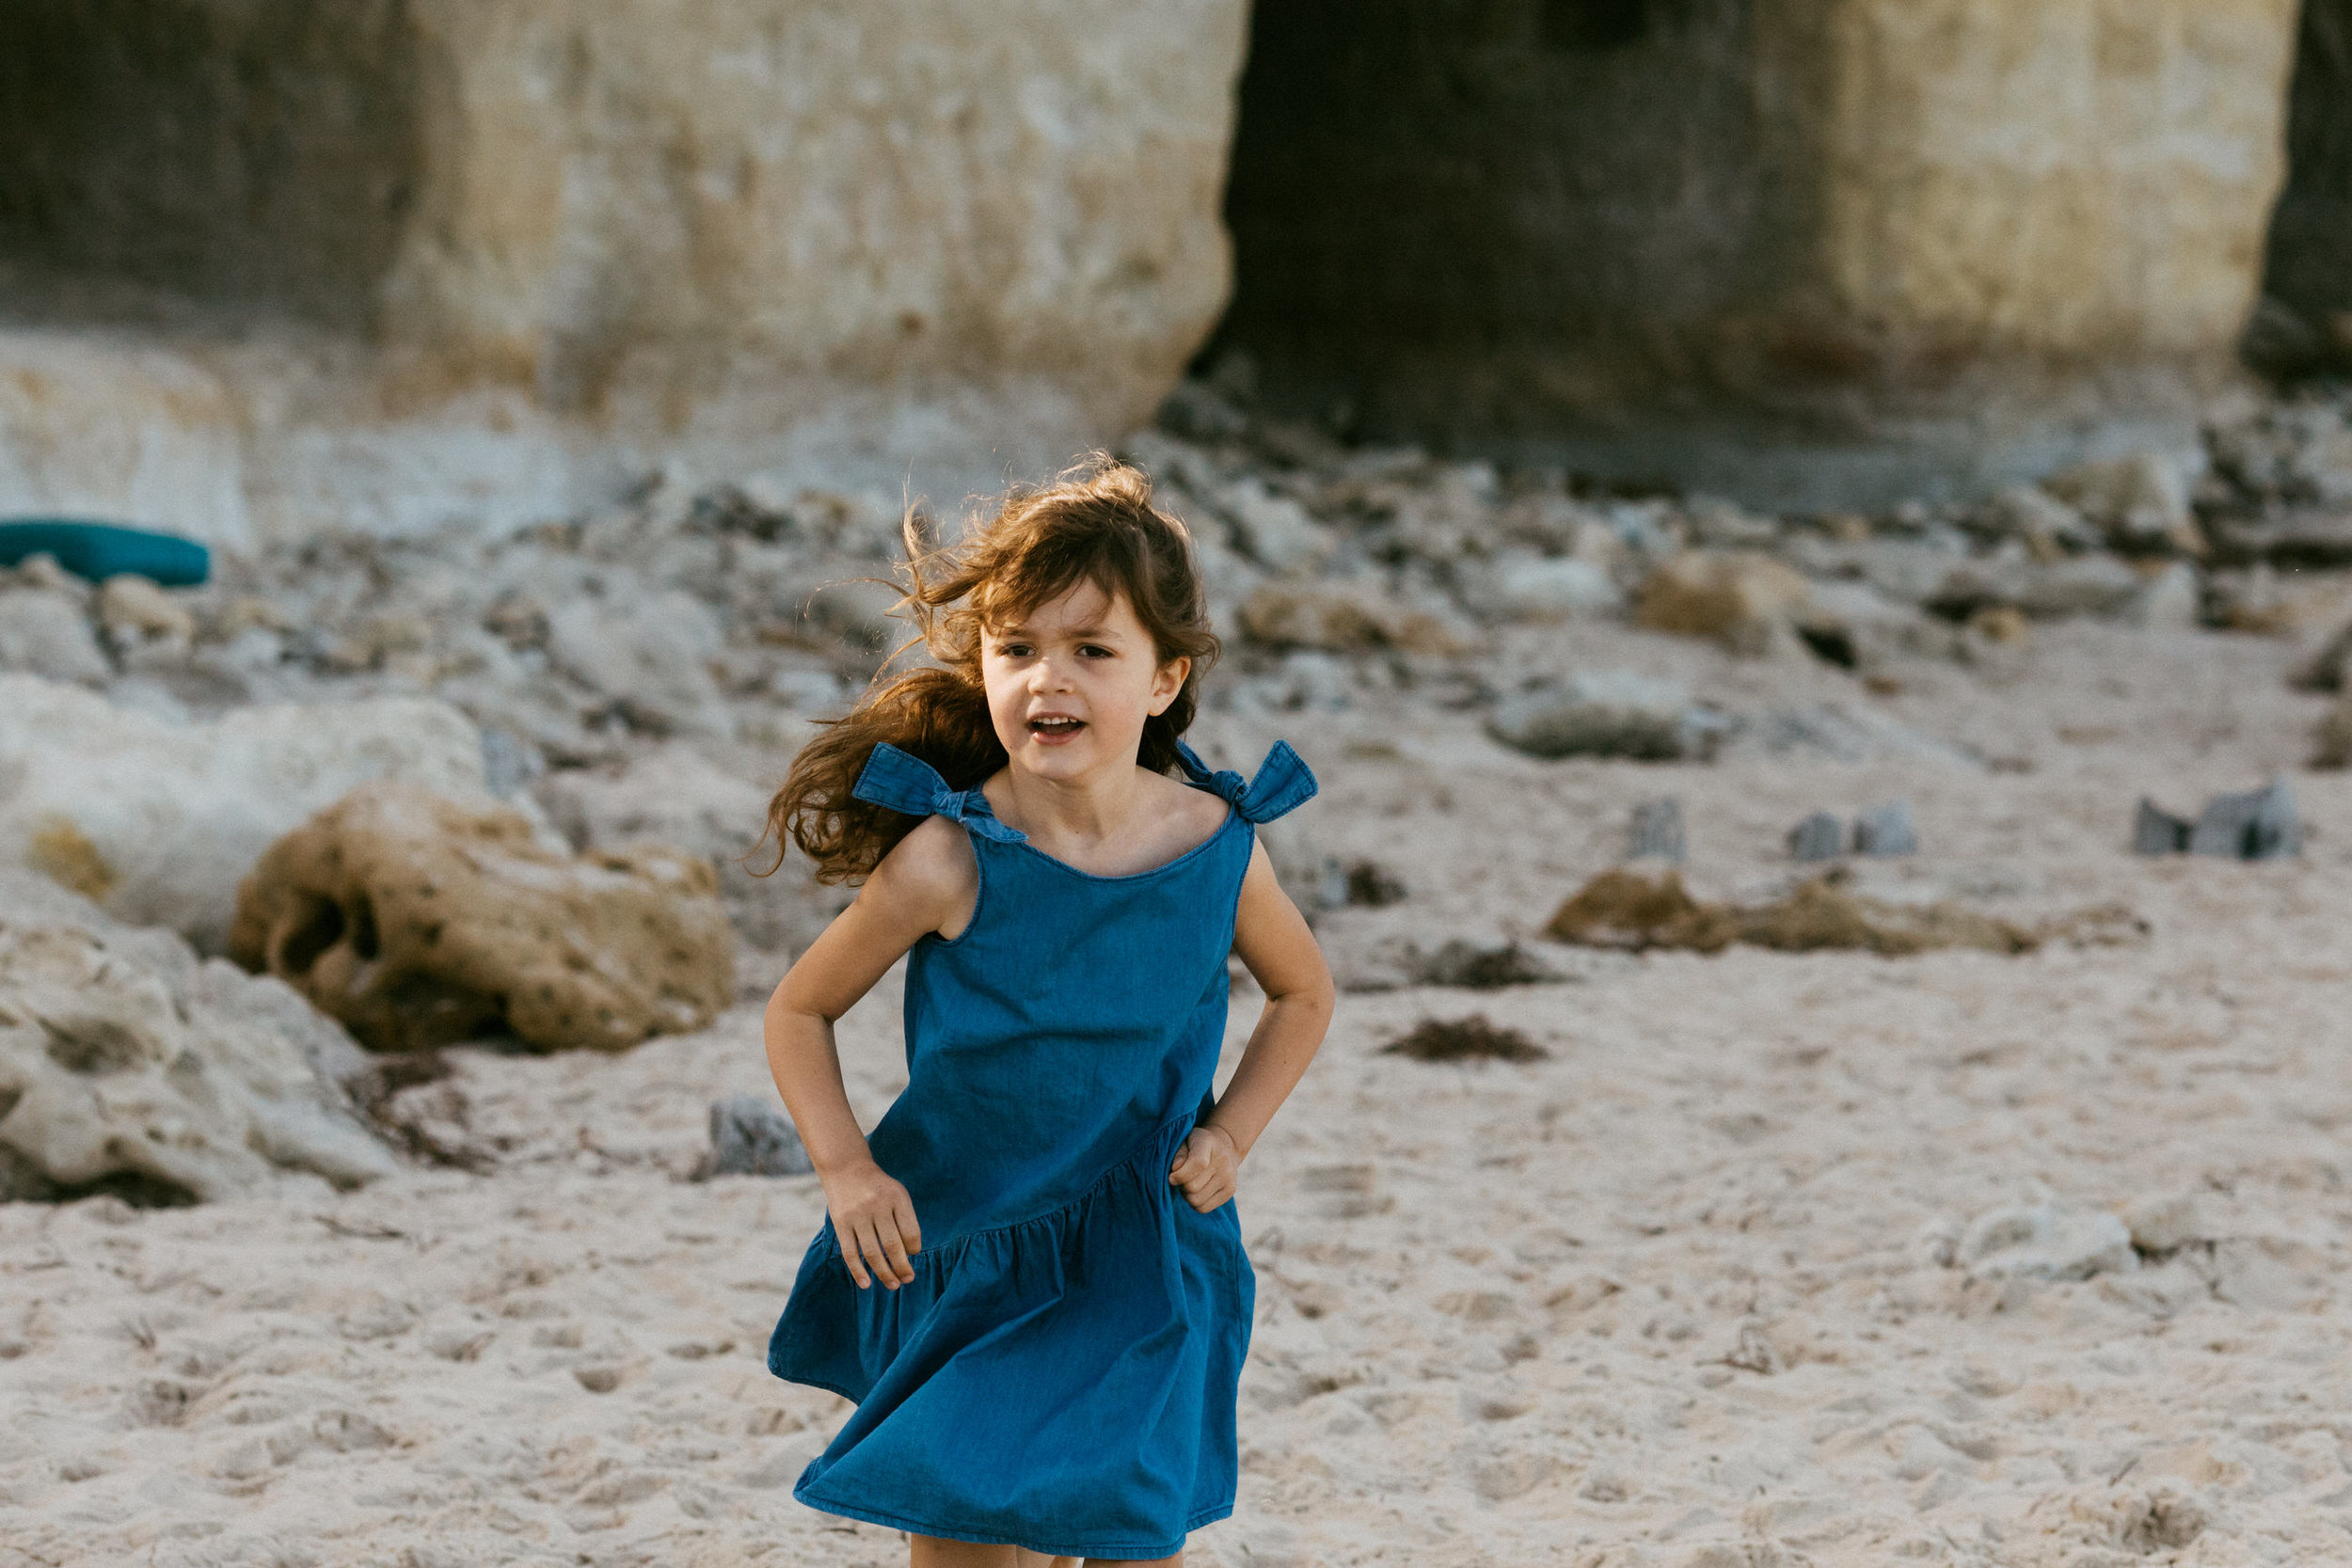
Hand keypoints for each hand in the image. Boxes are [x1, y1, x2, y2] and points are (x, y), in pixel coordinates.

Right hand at [820, 1160, 921, 1289]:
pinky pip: (850, 1253)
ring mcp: (858, 1215)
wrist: (846, 1168)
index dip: (914, 1249)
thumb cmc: (878, 1187)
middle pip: (893, 1245)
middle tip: (908, 1279)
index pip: (911, 1232)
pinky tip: (866, 1284)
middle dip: (902, 1267)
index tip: (913, 1256)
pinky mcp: (841, 1223)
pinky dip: (858, 1271)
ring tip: (893, 1285)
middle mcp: (878, 1205)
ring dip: (884, 1273)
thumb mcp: (897, 1194)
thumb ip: (904, 1220)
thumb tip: (909, 1255)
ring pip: (873, 1252)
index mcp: (897, 1198)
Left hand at [1169, 1124, 1241, 1213]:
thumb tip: (1175, 1169)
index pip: (1198, 1164)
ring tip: (1189, 1184)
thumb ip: (1178, 1154)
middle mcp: (1223, 1161)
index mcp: (1208, 1144)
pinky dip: (1195, 1203)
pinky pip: (1203, 1208)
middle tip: (1182, 1179)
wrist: (1225, 1147)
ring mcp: (1229, 1177)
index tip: (1171, 1177)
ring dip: (1187, 1195)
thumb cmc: (1197, 1145)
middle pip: (1192, 1187)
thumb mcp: (1185, 1142)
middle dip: (1181, 1186)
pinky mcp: (1230, 1191)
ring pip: (1196, 1201)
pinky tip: (1197, 1191)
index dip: (1180, 1175)